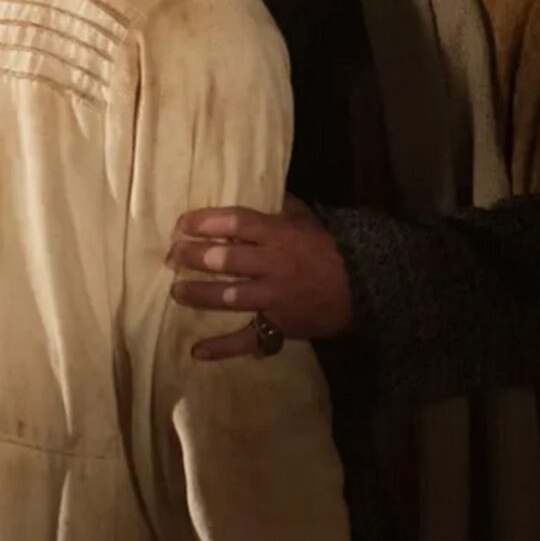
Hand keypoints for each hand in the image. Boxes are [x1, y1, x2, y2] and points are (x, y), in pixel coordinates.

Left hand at [168, 199, 353, 360]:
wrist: (367, 288)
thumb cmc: (332, 250)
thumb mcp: (309, 220)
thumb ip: (283, 207)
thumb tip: (262, 189)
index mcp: (278, 236)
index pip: (234, 223)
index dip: (205, 222)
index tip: (183, 224)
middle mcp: (271, 265)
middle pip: (223, 260)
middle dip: (192, 257)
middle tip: (172, 256)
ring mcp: (273, 298)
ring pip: (228, 296)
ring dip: (197, 294)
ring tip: (176, 292)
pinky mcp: (279, 326)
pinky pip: (247, 339)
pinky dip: (222, 347)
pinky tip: (196, 351)